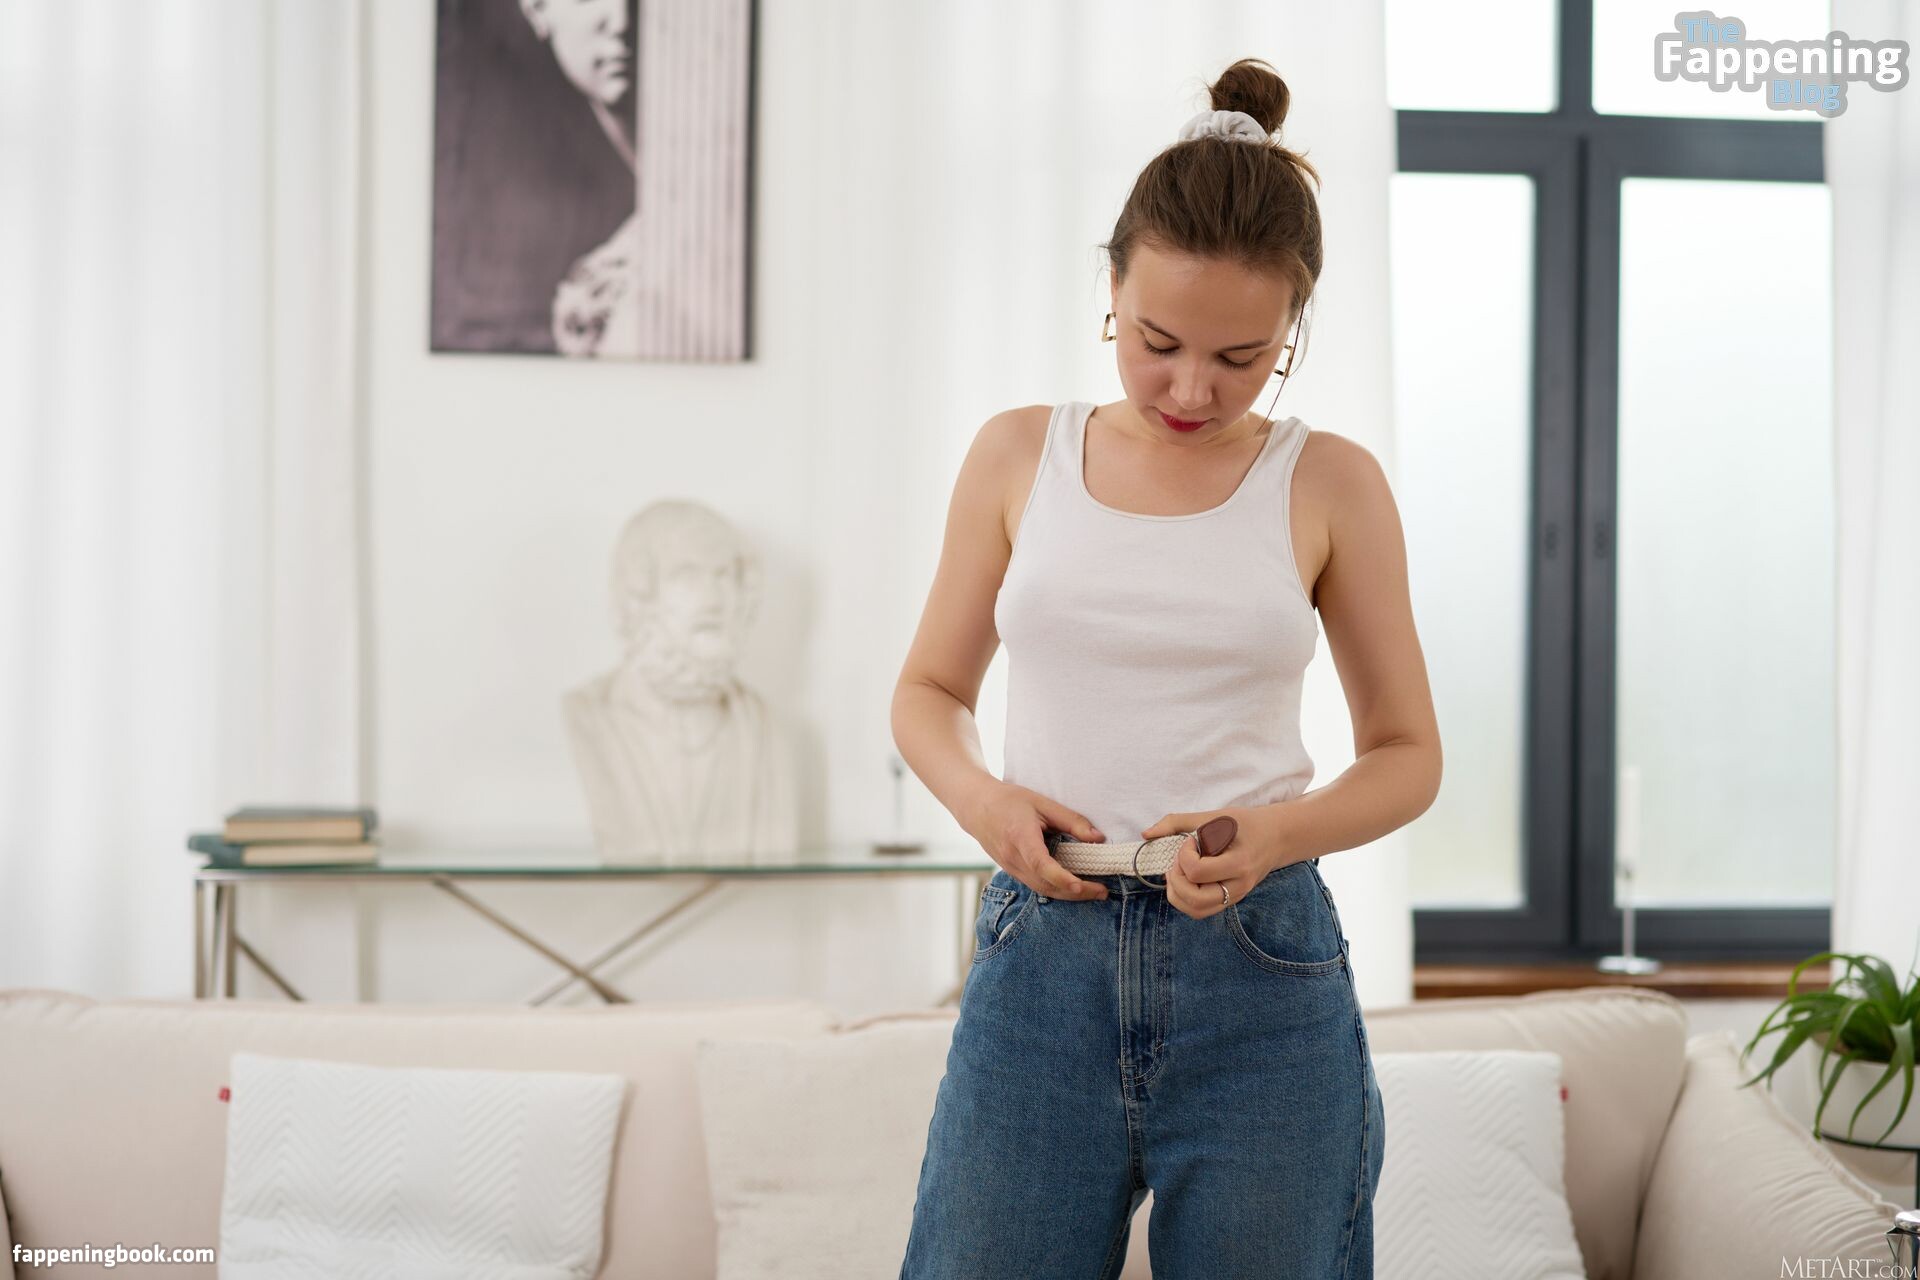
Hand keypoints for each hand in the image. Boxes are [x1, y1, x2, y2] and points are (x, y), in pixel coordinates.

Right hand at [960, 780, 1111, 900]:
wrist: (976, 807)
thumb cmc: (1010, 801)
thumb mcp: (1043, 803)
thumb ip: (1071, 821)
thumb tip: (1098, 838)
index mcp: (1020, 837)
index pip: (1041, 865)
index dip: (1061, 878)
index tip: (1081, 884)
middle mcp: (1013, 858)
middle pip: (1045, 884)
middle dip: (1075, 893)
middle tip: (1102, 892)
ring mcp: (1010, 868)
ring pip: (1041, 889)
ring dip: (1068, 894)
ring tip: (1094, 891)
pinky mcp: (1012, 871)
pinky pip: (1035, 885)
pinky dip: (1056, 889)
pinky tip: (1073, 885)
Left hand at [1140, 805, 1288, 919]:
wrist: (1278, 837)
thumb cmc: (1246, 823)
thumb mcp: (1215, 816)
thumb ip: (1177, 821)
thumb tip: (1145, 834)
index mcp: (1239, 863)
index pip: (1197, 871)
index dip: (1184, 856)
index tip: (1190, 841)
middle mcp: (1239, 885)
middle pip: (1194, 900)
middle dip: (1176, 880)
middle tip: (1179, 862)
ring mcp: (1235, 896)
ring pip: (1196, 910)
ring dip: (1177, 893)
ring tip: (1179, 872)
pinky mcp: (1230, 900)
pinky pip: (1201, 910)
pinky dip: (1186, 898)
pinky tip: (1186, 880)